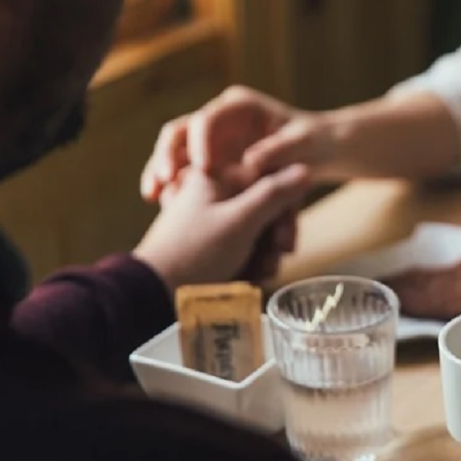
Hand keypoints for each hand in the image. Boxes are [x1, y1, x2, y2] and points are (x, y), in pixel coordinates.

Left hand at [134, 164, 310, 290]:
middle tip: (276, 256)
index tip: (284, 234)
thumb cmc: (194, 252)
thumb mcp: (240, 220)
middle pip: (267, 206)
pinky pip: (245, 246)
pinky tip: (248, 277)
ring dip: (266, 254)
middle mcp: (216, 193)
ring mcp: (214, 219)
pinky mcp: (213, 242)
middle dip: (275, 236)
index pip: (270, 178)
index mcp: (217, 176)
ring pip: (259, 229)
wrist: (155, 291)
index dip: (285, 207)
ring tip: (258, 272)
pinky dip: (252, 262)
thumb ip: (274, 194)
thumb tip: (304, 169)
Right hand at [140, 85, 328, 202]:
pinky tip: (162, 204)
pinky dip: (172, 185)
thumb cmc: (314, 142)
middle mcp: (220, 118)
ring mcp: (212, 139)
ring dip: (161, 171)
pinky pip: (183, 171)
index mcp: (239, 106)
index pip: (208, 118)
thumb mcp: (302, 144)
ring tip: (152, 195)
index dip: (200, 141)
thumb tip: (251, 162)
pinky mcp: (210, 160)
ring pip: (176, 151)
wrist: (320, 150)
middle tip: (163, 179)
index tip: (202, 168)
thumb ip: (279, 150)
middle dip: (167, 154)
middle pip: (181, 131)